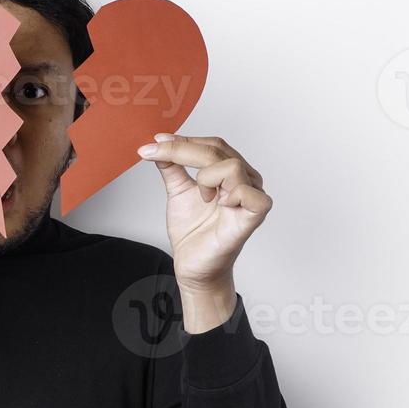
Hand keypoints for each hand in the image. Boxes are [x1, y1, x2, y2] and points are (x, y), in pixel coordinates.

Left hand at [137, 134, 272, 332]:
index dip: (184, 140)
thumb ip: (172, 167)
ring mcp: (252, 197)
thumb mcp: (178, 192)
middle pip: (218, 149)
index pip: (212, 145)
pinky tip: (218, 203)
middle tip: (154, 152)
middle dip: (182, 150)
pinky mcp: (254, 216)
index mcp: (231, 172)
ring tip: (202, 197)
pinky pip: (247, 192)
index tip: (155, 142)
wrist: (193, 267)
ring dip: (206, 178)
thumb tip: (158, 146)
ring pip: (231, 165)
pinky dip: (228, 193)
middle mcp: (246, 180)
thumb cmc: (193, 233)